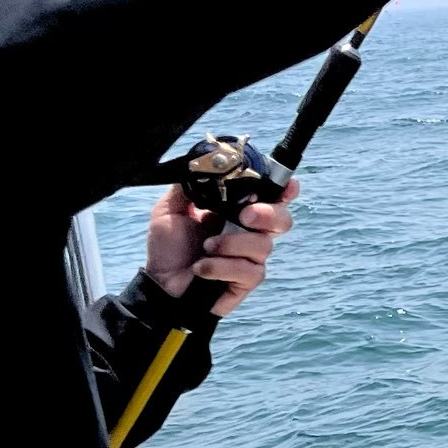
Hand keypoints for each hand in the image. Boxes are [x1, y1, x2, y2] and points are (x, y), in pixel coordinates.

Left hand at [145, 180, 298, 319]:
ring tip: (206, 247)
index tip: (287, 187)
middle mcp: (249, 233)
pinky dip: (221, 267)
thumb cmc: (169, 248)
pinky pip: (249, 271)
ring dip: (232, 244)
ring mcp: (250, 258)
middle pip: (283, 219)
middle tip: (244, 216)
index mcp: (236, 211)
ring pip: (264, 246)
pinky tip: (201, 268)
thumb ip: (189, 186)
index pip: (271, 197)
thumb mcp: (171, 209)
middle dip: (268, 215)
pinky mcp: (246, 281)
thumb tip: (203, 164)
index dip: (285, 190)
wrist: (159, 283)